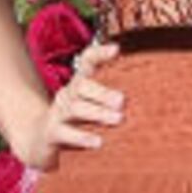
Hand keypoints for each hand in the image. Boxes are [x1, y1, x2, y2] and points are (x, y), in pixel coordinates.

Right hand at [31, 42, 121, 168]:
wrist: (38, 142)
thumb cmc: (76, 124)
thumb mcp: (93, 109)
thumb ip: (114, 103)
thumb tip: (152, 100)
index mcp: (80, 85)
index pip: (87, 62)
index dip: (99, 54)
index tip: (116, 50)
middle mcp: (67, 95)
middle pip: (82, 86)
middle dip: (103, 92)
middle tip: (123, 101)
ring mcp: (57, 113)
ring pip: (75, 108)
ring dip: (97, 113)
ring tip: (117, 119)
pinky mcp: (51, 133)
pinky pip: (65, 133)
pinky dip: (82, 137)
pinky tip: (98, 142)